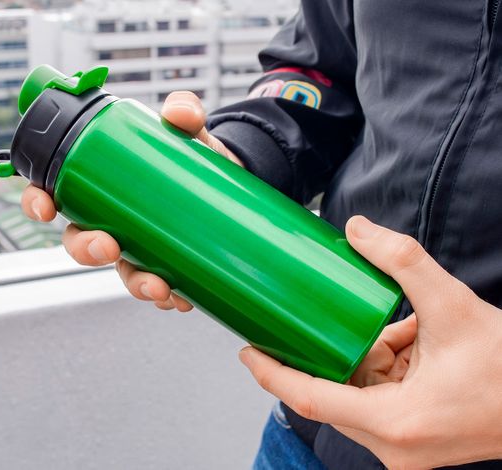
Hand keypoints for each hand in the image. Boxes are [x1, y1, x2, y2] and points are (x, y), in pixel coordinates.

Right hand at [21, 91, 240, 311]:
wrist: (229, 179)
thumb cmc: (192, 155)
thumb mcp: (189, 133)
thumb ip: (184, 113)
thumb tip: (180, 111)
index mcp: (101, 187)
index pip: (55, 194)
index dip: (36, 202)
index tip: (43, 207)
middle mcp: (113, 221)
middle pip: (81, 243)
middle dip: (87, 249)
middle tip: (108, 246)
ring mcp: (139, 247)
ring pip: (123, 273)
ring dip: (136, 284)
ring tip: (160, 286)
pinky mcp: (168, 265)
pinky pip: (160, 289)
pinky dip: (170, 297)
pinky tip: (182, 297)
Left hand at [239, 216, 501, 467]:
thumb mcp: (453, 305)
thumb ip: (404, 261)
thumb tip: (358, 228)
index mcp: (394, 421)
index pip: (309, 398)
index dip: (271, 373)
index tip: (246, 351)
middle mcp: (393, 444)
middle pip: (332, 392)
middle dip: (325, 353)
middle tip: (307, 320)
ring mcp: (402, 446)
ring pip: (357, 392)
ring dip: (365, 356)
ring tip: (403, 331)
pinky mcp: (412, 439)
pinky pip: (379, 398)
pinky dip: (385, 367)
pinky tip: (412, 342)